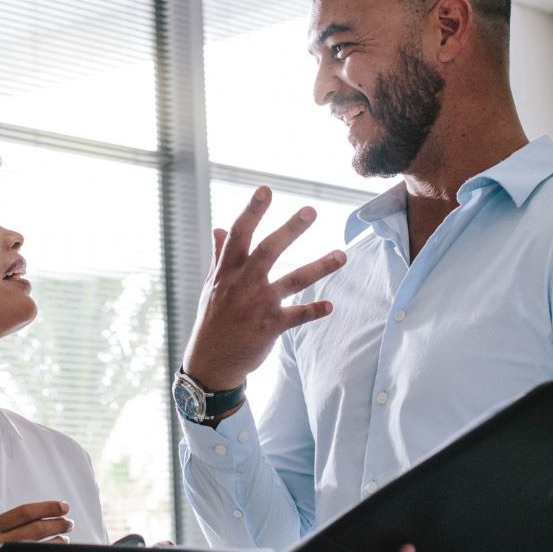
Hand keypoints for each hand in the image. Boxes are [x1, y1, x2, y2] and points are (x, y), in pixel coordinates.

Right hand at [0, 501, 72, 551]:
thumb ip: (4, 531)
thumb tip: (38, 520)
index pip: (23, 512)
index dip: (47, 507)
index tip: (63, 507)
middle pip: (34, 528)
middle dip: (57, 523)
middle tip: (69, 523)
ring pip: (38, 550)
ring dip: (58, 543)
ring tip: (66, 540)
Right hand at [182, 186, 345, 391]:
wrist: (210, 362)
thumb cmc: (213, 320)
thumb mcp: (211, 287)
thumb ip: (219, 256)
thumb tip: (218, 228)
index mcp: (227, 272)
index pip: (239, 235)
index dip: (252, 211)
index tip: (266, 189)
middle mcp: (242, 284)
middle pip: (268, 250)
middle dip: (290, 230)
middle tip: (311, 210)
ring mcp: (257, 306)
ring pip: (292, 281)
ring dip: (319, 267)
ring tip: (342, 255)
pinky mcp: (269, 328)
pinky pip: (297, 316)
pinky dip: (314, 310)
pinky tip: (330, 305)